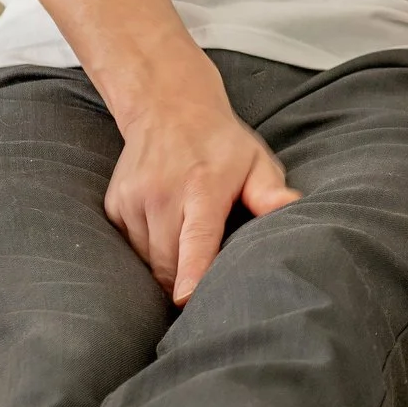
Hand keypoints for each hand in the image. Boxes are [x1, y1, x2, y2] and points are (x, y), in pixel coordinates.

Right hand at [105, 67, 299, 304]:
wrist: (168, 107)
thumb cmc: (221, 144)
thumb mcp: (256, 162)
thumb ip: (271, 192)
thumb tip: (293, 209)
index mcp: (203, 187)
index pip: (196, 237)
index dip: (193, 271)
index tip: (186, 299)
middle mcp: (161, 194)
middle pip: (169, 262)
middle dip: (186, 280)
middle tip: (209, 285)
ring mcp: (133, 200)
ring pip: (148, 260)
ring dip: (168, 266)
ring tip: (189, 244)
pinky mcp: (114, 206)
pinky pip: (133, 246)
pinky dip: (150, 249)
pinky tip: (168, 229)